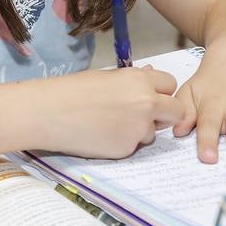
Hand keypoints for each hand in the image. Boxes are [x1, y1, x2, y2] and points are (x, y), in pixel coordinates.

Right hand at [43, 66, 189, 159]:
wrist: (49, 113)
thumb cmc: (71, 90)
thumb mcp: (105, 76)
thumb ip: (133, 80)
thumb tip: (151, 75)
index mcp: (140, 80)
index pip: (170, 85)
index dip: (160, 92)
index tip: (150, 96)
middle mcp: (146, 103)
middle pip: (176, 112)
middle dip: (165, 114)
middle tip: (145, 116)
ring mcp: (138, 129)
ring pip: (153, 133)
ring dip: (140, 131)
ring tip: (109, 124)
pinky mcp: (127, 149)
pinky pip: (134, 146)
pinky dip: (122, 142)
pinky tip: (101, 135)